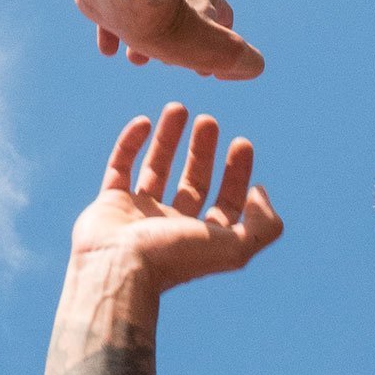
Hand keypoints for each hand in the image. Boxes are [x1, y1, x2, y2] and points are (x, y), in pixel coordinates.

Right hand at [72, 104, 283, 291]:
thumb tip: (260, 193)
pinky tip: (145, 121)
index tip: (241, 143)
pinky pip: (120, 166)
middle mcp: (172, 225)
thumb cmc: (174, 258)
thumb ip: (263, 224)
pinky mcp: (110, 202)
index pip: (226, 202)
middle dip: (203, 150)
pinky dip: (131, 143)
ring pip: (157, 169)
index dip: (237, 173)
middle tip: (209, 121)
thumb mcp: (236, 247)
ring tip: (178, 107)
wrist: (117, 267)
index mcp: (201, 238)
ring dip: (168, 138)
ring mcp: (139, 213)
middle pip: (193, 181)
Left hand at [76, 0, 263, 80]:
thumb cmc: (167, 19)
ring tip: (136, 59)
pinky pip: (110, 7)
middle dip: (175, 45)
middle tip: (166, 62)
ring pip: (145, 13)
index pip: (222, 19)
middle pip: (181, 16)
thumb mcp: (218, 49)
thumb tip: (249, 68)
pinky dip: (112, 30)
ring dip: (143, 40)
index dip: (217, 46)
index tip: (203, 72)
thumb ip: (241, 60)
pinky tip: (109, 49)